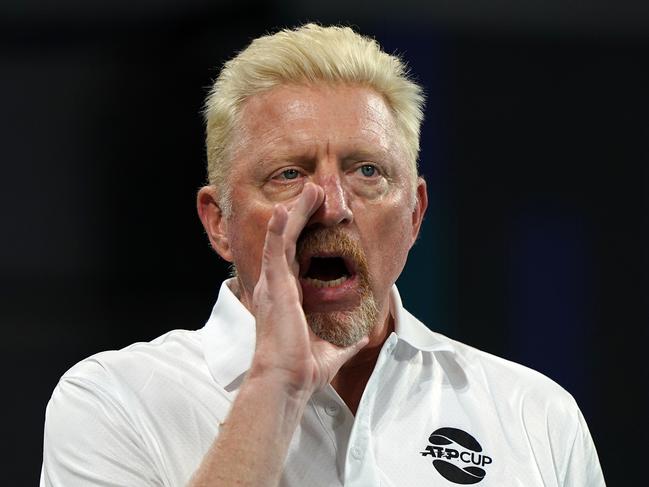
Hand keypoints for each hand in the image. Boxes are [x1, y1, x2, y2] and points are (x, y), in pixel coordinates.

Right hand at [249, 182, 368, 394]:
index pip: (298, 255)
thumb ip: (347, 339)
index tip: (321, 215)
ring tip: (310, 190)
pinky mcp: (274, 286)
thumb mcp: (333, 348)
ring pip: (283, 237)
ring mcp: (274, 283)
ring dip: (296, 212)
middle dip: (302, 214)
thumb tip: (363, 337)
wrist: (287, 380)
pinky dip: (278, 228)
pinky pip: (275, 249)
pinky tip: (283, 209)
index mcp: (288, 296)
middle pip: (290, 239)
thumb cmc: (303, 367)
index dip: (307, 233)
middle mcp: (277, 285)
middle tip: (316, 192)